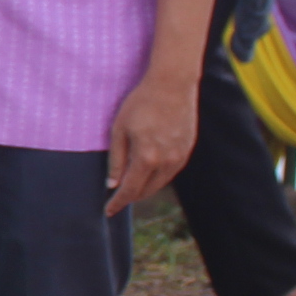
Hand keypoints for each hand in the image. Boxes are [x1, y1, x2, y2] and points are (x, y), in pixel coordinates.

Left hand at [103, 69, 198, 215]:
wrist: (172, 85)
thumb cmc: (141, 103)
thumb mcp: (119, 129)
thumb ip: (116, 159)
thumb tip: (112, 183)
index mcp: (146, 158)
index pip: (130, 190)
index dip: (118, 203)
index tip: (108, 211)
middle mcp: (166, 162)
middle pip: (146, 191)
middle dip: (131, 197)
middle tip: (118, 199)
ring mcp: (180, 157)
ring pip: (160, 183)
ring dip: (145, 189)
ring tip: (132, 188)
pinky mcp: (187, 150)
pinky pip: (171, 172)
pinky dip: (158, 177)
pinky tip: (149, 173)